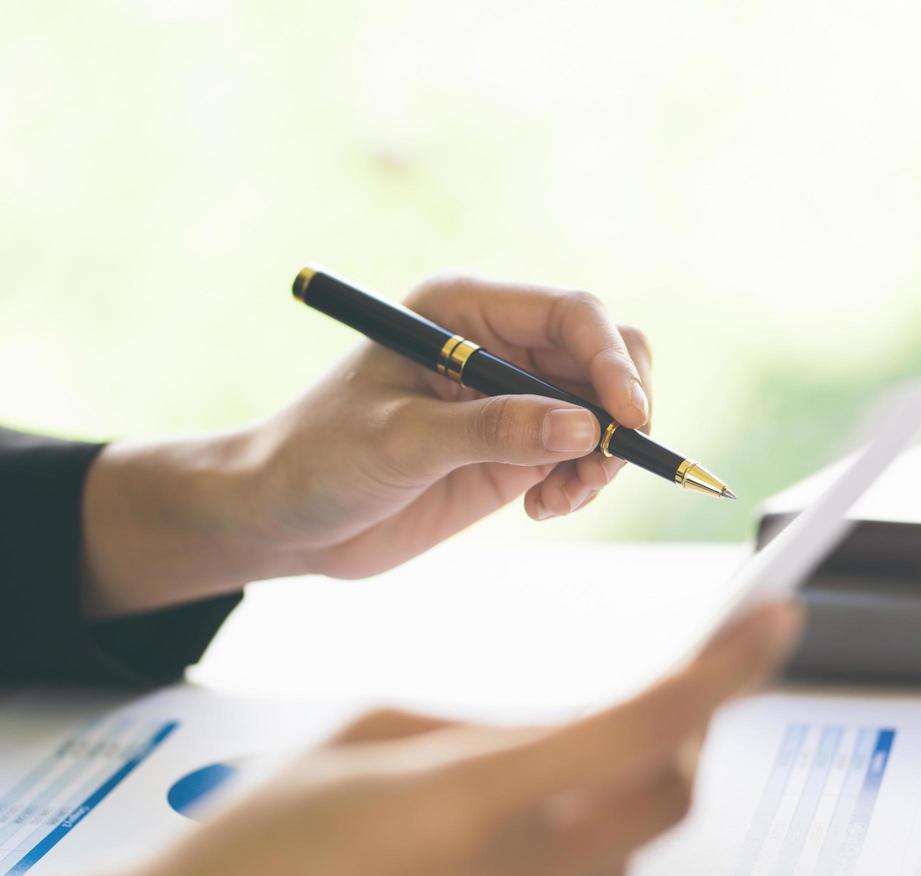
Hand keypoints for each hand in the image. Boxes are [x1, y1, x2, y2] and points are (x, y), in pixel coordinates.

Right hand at [4, 603, 801, 875]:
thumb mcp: (377, 741)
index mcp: (466, 806)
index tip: (770, 624)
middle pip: (667, 801)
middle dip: (683, 742)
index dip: (721, 671)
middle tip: (668, 702)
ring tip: (512, 806)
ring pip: (626, 863)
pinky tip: (499, 867)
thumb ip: (498, 731)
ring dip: (607, 816)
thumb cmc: (259, 846)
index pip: (639, 728)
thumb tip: (583, 730)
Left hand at [81, 273, 653, 615]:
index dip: (611, 361)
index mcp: (467, 308)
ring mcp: (515, 396)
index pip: (572, 314)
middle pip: (607, 354)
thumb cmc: (320, 459)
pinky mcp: (520, 446)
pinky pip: (587, 453)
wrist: (287, 517)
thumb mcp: (401, 443)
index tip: (628, 419)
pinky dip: (585, 482)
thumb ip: (492, 430)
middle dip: (621, 410)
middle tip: (600, 468)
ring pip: (606, 409)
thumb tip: (586, 427)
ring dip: (605, 456)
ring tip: (561, 499)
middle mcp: (501, 343)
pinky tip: (543, 509)